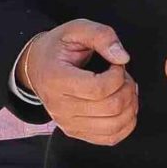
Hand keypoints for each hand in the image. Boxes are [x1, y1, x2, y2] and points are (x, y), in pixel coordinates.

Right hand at [20, 18, 138, 145]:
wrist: (36, 67)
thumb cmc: (58, 48)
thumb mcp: (76, 29)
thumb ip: (101, 36)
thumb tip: (122, 58)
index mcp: (56, 79)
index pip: (98, 89)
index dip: (118, 76)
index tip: (117, 64)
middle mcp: (60, 107)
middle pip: (110, 108)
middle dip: (127, 89)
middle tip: (123, 76)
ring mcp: (67, 123)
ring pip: (114, 126)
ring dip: (130, 106)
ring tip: (124, 90)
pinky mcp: (76, 132)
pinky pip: (110, 138)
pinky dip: (126, 124)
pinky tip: (124, 107)